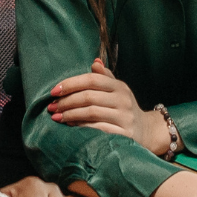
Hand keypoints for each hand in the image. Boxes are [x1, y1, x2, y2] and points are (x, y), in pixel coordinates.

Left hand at [48, 59, 171, 155]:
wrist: (146, 131)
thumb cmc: (123, 108)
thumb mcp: (117, 90)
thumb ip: (105, 77)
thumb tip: (94, 62)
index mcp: (119, 86)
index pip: (92, 80)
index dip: (71, 84)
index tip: (53, 91)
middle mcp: (123, 100)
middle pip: (89, 96)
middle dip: (66, 101)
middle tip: (51, 107)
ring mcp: (124, 117)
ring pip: (91, 113)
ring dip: (70, 114)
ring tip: (56, 117)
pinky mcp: (124, 134)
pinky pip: (98, 129)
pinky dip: (81, 127)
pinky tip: (70, 126)